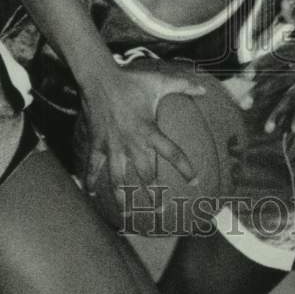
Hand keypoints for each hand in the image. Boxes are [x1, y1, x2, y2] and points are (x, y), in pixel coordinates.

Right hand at [81, 62, 205, 202]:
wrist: (99, 78)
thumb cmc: (131, 81)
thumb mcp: (159, 81)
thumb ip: (183, 85)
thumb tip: (204, 88)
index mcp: (149, 130)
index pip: (172, 152)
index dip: (185, 167)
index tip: (195, 181)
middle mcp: (132, 142)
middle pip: (145, 173)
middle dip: (153, 193)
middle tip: (160, 210)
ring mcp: (112, 146)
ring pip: (118, 178)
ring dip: (123, 197)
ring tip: (127, 214)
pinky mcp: (97, 144)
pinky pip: (93, 166)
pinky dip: (91, 179)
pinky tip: (90, 194)